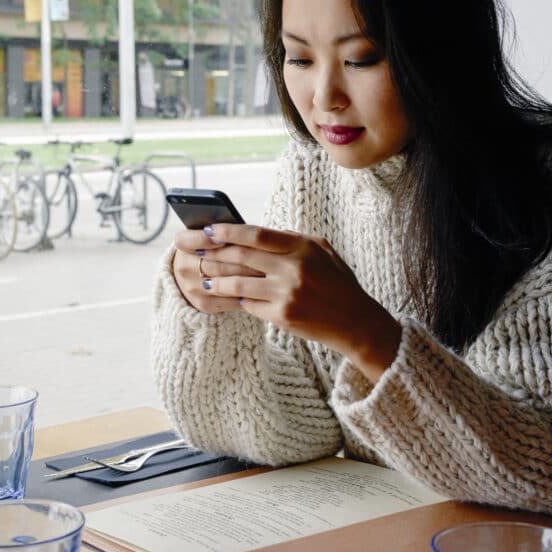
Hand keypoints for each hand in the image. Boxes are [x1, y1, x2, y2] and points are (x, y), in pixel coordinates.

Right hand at [169, 227, 262, 314]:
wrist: (197, 272)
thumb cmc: (214, 247)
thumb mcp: (212, 235)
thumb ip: (224, 233)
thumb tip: (242, 230)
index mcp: (183, 244)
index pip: (190, 240)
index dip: (205, 240)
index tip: (222, 239)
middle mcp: (183, 267)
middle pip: (216, 263)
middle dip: (243, 260)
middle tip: (267, 258)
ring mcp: (192, 287)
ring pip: (226, 282)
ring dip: (249, 278)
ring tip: (269, 273)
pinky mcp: (203, 303)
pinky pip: (230, 299)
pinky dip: (248, 294)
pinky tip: (263, 288)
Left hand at [196, 223, 401, 380]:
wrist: (355, 322)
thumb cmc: (337, 282)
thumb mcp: (321, 250)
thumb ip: (290, 240)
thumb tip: (253, 234)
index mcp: (302, 247)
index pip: (256, 234)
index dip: (229, 231)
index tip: (209, 230)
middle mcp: (292, 268)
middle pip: (242, 256)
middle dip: (215, 253)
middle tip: (196, 250)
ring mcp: (286, 293)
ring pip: (238, 283)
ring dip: (216, 280)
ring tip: (203, 278)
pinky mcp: (282, 316)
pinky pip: (248, 304)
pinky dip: (234, 299)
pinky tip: (224, 296)